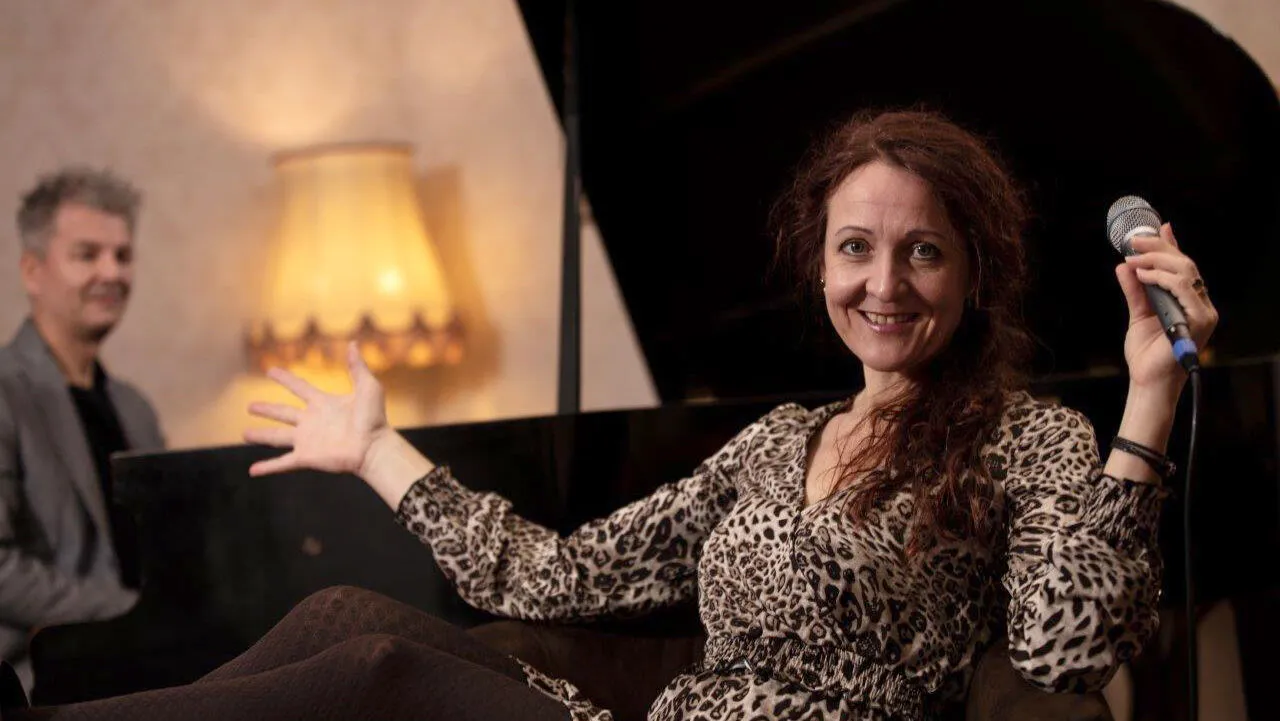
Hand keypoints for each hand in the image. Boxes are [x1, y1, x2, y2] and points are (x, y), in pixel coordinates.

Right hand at [245, 342, 389, 476]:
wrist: (375, 447)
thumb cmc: (375, 418)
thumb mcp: (368, 387)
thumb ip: (357, 367)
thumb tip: (354, 343)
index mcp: (323, 403)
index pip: (299, 387)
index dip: (285, 378)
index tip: (271, 371)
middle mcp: (311, 421)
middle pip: (282, 412)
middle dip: (266, 409)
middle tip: (249, 406)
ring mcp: (307, 440)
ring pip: (277, 437)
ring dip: (260, 436)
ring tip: (244, 434)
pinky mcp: (307, 457)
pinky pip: (283, 463)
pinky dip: (267, 467)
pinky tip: (252, 471)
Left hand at [1116, 223, 1217, 392]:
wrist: (1148, 379)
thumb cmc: (1146, 352)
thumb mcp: (1137, 313)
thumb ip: (1135, 289)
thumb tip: (1124, 265)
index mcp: (1187, 300)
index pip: (1182, 267)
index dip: (1171, 245)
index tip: (1157, 227)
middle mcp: (1200, 303)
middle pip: (1185, 264)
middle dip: (1159, 248)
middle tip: (1134, 242)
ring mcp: (1203, 311)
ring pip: (1186, 272)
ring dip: (1157, 261)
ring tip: (1134, 259)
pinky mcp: (1201, 321)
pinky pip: (1185, 290)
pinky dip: (1163, 278)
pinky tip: (1144, 275)